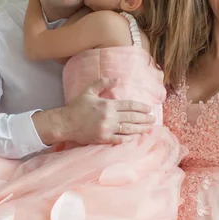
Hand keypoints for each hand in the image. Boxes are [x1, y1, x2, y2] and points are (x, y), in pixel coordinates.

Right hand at [34, 78, 154, 145]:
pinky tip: (135, 137)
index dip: (141, 107)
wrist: (65, 123)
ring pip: (128, 129)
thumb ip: (103, 83)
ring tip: (148, 128)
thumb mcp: (89, 91)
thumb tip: (117, 80)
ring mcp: (106, 129)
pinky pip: (119, 139)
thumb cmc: (76, 107)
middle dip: (144, 118)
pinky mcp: (102, 139)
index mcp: (107, 104)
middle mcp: (109, 117)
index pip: (129, 105)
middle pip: (132, 117)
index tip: (149, 109)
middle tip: (153, 119)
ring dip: (140, 129)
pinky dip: (128, 138)